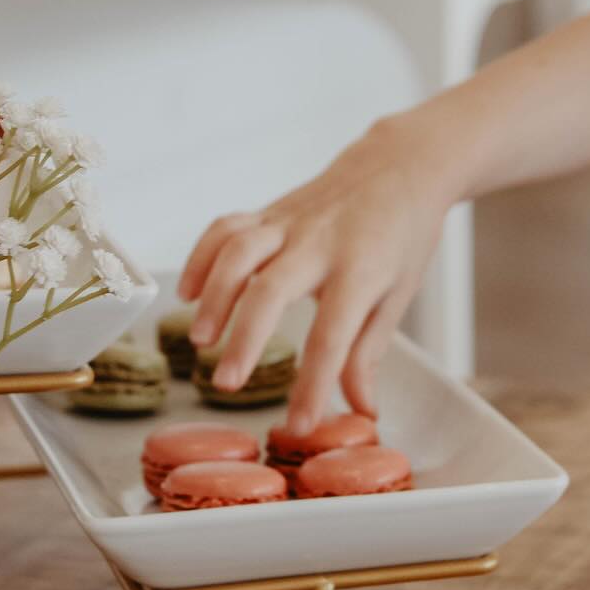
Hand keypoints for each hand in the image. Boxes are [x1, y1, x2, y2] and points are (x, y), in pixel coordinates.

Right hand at [179, 112, 455, 434]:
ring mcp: (290, 222)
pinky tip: (187, 294)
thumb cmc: (402, 236)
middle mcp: (321, 243)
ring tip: (200, 340)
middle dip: (245, 340)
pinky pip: (224, 228)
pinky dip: (200, 258)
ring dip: (214, 296)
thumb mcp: (397, 295)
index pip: (332, 338)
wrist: (399, 163)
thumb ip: (368, 353)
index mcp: (363, 270)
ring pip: (239, 252)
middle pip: (272, 290)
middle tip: (226, 384)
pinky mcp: (269, 211)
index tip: (298, 425)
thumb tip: (359, 409)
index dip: (312, 386)